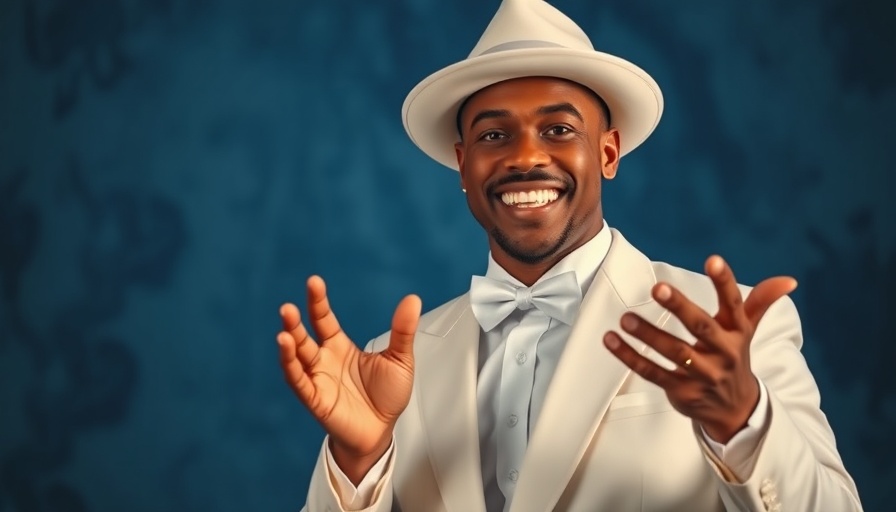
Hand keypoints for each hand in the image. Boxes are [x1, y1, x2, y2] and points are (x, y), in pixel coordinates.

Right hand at [277, 275, 420, 482]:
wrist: (382, 431)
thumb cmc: (387, 396)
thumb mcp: (400, 359)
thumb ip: (403, 330)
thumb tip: (412, 299)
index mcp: (340, 347)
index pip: (323, 319)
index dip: (317, 302)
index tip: (314, 282)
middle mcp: (324, 360)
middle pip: (303, 336)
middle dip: (294, 322)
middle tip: (288, 307)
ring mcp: (317, 379)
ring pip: (296, 358)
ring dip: (288, 343)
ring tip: (284, 329)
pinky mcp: (316, 399)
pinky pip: (299, 382)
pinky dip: (291, 367)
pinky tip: (286, 351)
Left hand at [603, 255, 796, 442]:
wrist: (735, 411)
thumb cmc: (733, 358)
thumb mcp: (747, 330)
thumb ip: (760, 301)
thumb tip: (789, 280)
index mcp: (736, 333)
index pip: (734, 304)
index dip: (724, 282)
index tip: (713, 259)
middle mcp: (722, 353)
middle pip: (700, 327)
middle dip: (680, 306)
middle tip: (657, 287)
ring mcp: (701, 374)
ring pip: (673, 352)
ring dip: (648, 334)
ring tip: (626, 317)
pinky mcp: (681, 391)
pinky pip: (651, 372)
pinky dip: (629, 357)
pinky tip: (611, 340)